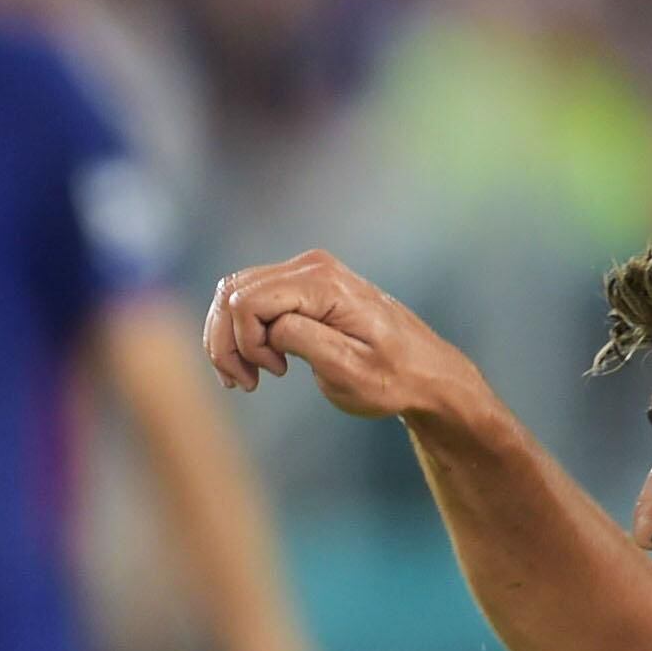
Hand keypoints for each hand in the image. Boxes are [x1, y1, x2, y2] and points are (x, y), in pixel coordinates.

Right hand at [202, 251, 487, 424]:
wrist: (425, 372)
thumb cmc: (391, 378)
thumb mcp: (347, 369)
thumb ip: (302, 339)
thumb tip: (266, 327)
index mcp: (324, 284)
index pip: (247, 303)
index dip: (245, 345)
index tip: (271, 376)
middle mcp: (312, 266)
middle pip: (232, 293)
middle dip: (226, 343)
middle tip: (244, 384)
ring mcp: (307, 271)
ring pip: (234, 294)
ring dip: (228, 339)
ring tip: (247, 378)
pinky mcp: (303, 284)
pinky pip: (250, 298)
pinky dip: (242, 333)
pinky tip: (256, 363)